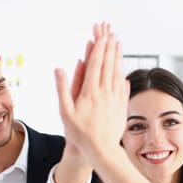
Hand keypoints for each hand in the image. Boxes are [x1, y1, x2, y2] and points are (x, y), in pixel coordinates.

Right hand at [55, 22, 128, 164]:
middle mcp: (105, 92)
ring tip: (118, 44)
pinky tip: (123, 70)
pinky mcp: (121, 106)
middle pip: (108, 64)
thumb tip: (59, 69)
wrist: (101, 149)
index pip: (96, 64)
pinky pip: (123, 86)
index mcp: (91, 92)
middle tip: (111, 32)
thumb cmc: (80, 133)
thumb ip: (62, 89)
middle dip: (109, 46)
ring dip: (117, 56)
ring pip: (117, 72)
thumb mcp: (65, 112)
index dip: (99, 48)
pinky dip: (123, 74)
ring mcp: (115, 98)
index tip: (101, 35)